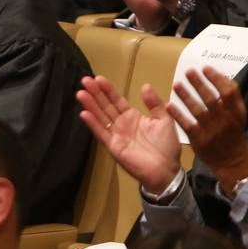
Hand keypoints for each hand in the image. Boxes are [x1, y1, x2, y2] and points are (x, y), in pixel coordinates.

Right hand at [76, 75, 182, 192]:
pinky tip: (84, 113)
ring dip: (90, 105)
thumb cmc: (167, 146)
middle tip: (84, 80)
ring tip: (80, 93)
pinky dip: (92, 123)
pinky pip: (101, 133)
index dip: (108, 90)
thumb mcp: (164, 120)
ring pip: (100, 117)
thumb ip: (154, 103)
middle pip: (105, 106)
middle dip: (95, 93)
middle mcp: (121, 124)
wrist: (166, 170)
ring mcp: (116, 135)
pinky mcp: (113, 146)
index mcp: (133, 117)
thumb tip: (145, 85)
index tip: (98, 78)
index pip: (116, 100)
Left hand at [170, 67, 247, 193]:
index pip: (228, 91)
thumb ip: (231, 96)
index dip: (217, 79)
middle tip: (188, 72)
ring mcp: (211, 130)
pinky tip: (168, 105)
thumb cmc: (233, 132)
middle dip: (199, 83)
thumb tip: (220, 75)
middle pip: (211, 99)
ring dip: (186, 96)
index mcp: (236, 112)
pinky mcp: (199, 140)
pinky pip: (186, 125)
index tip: (205, 68)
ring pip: (197, 110)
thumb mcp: (238, 114)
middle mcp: (224, 120)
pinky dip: (177, 115)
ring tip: (176, 84)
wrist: (232, 160)